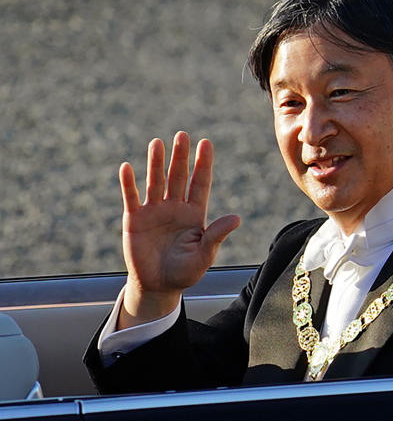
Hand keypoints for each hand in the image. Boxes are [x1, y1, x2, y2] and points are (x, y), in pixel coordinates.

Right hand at [118, 131, 240, 327]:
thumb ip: (216, 235)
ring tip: (157, 143)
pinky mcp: (134, 219)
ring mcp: (154, 211)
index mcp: (195, 214)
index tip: (206, 143)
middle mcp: (175, 208)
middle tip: (182, 135)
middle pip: (178, 177)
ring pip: (156, 182)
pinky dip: (129, 183)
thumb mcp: (205, 255)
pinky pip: (132, 197)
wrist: (158, 286)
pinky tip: (127, 167)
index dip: (203, 164)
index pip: (200, 183)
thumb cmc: (185, 272)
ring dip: (156, 163)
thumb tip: (236, 217)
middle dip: (180, 157)